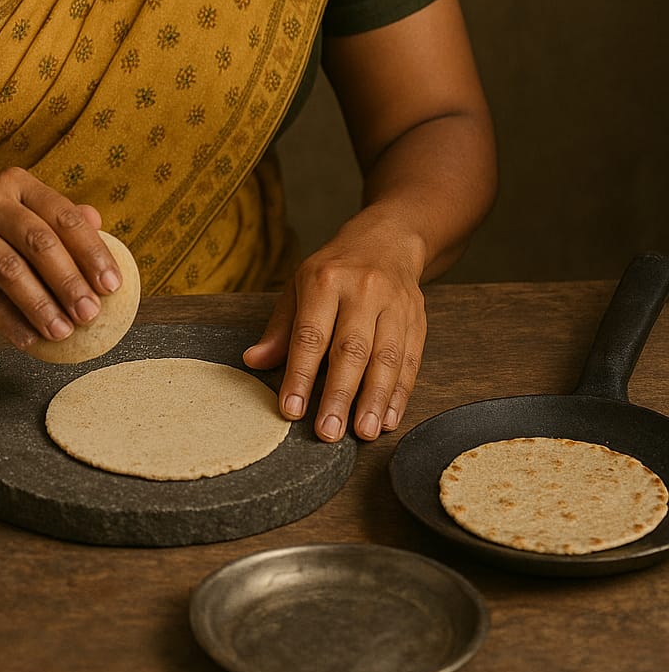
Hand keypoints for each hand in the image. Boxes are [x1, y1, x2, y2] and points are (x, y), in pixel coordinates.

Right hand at [0, 167, 121, 348]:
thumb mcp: (18, 215)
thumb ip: (57, 219)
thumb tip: (101, 225)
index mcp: (18, 184)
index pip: (64, 216)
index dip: (92, 251)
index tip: (113, 285)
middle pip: (39, 242)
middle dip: (70, 281)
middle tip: (92, 314)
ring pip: (10, 269)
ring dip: (40, 305)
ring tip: (63, 333)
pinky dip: (9, 321)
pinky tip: (30, 341)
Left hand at [242, 219, 426, 441]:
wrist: (387, 239)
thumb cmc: (335, 269)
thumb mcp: (299, 286)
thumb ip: (280, 328)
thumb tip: (254, 361)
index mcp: (326, 280)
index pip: (311, 334)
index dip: (301, 374)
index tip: (292, 409)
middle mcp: (363, 290)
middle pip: (351, 349)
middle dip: (341, 395)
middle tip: (329, 431)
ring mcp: (395, 304)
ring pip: (387, 357)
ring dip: (375, 400)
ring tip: (364, 432)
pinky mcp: (417, 319)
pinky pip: (411, 360)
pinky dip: (400, 393)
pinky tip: (390, 417)